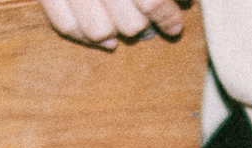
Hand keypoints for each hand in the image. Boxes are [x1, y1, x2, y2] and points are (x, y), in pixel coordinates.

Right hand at [38, 0, 185, 49]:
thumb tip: (187, 2)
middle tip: (151, 22)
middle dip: (143, 25)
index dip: (168, 16)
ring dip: (116, 33)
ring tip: (127, 29)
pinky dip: (83, 36)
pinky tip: (104, 40)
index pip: (151, 2)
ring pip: (98, 31)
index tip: (175, 23)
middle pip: (129, 24)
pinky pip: (64, 25)